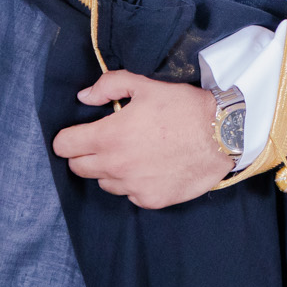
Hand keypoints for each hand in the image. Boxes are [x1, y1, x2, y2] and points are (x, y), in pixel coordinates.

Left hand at [54, 70, 230, 208]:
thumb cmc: (183, 107)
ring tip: (133, 154)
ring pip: (104, 182)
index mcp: (109, 136)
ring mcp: (133, 187)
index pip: (64, 146)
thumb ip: (108, 86)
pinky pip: (130, 194)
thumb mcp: (145, 85)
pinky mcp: (150, 200)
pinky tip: (152, 167)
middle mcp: (115, 166)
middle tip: (106, 142)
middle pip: (78, 168)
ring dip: (110, 170)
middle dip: (85, 154)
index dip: (69, 137)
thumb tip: (84, 97)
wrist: (221, 135)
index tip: (80, 133)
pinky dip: (134, 183)